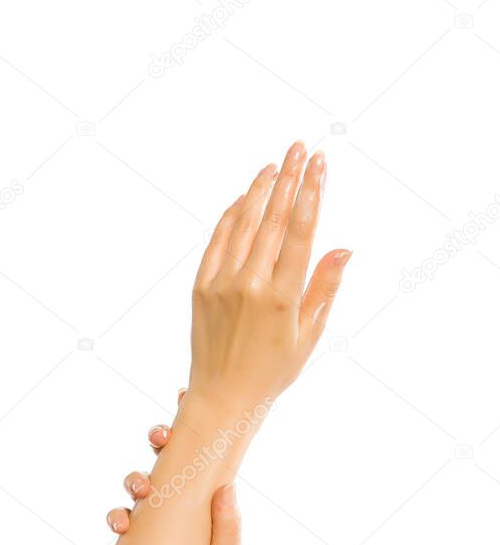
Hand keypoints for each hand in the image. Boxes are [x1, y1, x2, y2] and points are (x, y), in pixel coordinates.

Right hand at [106, 398, 240, 544]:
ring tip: (139, 487)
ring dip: (137, 480)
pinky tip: (120, 522)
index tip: (186, 397)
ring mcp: (157, 534)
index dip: (197, 431)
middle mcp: (184, 519)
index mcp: (212, 516)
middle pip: (171, 468)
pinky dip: (119, 516)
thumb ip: (226, 534)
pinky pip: (124, 523)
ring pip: (143, 491)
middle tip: (159, 439)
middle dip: (162, 447)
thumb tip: (228, 487)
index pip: (206, 464)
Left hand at [189, 141, 349, 413]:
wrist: (222, 397)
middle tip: (300, 147)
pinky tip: (246, 197)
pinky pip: (218, 240)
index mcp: (282, 298)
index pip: (300, 232)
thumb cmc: (272, 371)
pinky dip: (232, 215)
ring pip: (243, 223)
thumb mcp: (309, 336)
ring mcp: (222, 283)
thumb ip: (324, 288)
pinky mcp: (201, 287)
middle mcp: (250, 285)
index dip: (312, 193)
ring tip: (276, 164)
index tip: (320, 163)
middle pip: (274, 219)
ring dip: (261, 190)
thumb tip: (343, 248)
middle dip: (290, 178)